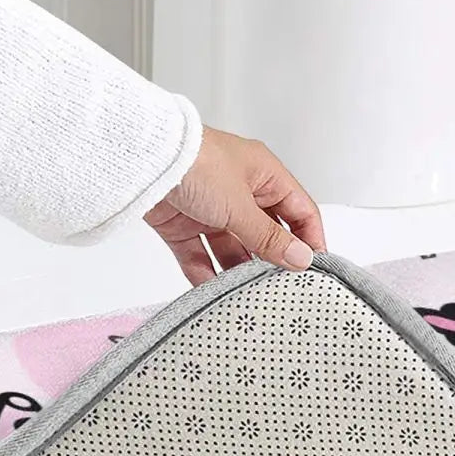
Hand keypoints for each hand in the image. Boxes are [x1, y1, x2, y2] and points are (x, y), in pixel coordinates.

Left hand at [144, 126, 326, 285]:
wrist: (141, 159)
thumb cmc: (196, 164)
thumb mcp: (241, 205)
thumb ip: (269, 237)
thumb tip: (301, 259)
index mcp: (264, 175)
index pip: (299, 211)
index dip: (310, 239)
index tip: (313, 270)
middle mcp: (239, 190)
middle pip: (265, 233)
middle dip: (271, 260)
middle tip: (280, 288)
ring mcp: (210, 208)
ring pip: (231, 248)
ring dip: (237, 271)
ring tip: (247, 296)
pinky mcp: (182, 224)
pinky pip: (199, 254)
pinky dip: (204, 273)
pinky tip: (213, 294)